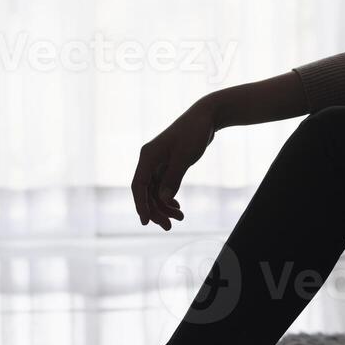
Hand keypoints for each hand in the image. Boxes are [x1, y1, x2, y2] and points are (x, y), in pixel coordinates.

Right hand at [131, 100, 216, 229]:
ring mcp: (158, 163)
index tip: (146, 222)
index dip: (141, 205)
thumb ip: (173, 179)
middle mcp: (149, 160)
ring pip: (155, 191)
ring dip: (165, 206)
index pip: (139, 186)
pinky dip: (169, 197)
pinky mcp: (167, 164)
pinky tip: (177, 207)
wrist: (205, 117)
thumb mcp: (184, 157)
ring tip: (181, 218)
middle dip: (156, 210)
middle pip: (146, 192)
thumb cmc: (194, 133)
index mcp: (148, 157)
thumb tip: (163, 200)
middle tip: (168, 227)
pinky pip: (163, 186)